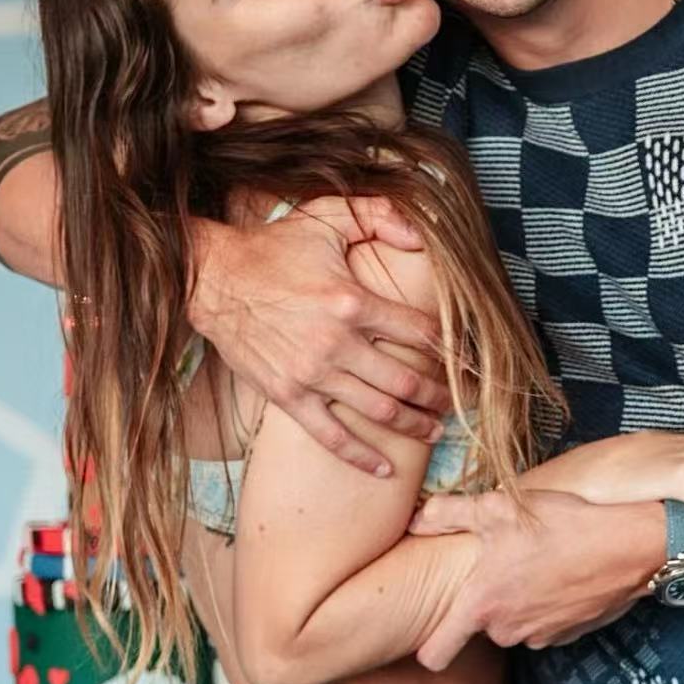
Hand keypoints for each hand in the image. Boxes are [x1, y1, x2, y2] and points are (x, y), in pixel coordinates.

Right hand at [189, 197, 451, 474]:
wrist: (211, 278)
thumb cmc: (272, 247)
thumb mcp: (327, 216)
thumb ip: (379, 217)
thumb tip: (420, 234)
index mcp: (354, 301)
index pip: (420, 333)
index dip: (454, 351)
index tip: (472, 365)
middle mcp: (337, 342)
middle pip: (406, 380)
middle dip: (439, 396)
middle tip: (457, 404)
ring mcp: (312, 373)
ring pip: (378, 410)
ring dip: (413, 425)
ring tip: (434, 430)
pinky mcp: (288, 395)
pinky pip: (330, 435)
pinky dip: (360, 456)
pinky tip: (384, 467)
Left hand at [409, 490, 654, 669]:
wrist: (627, 544)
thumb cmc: (561, 523)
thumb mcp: (498, 507)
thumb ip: (449, 514)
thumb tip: (416, 520)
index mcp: (482, 604)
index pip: (435, 655)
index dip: (428, 647)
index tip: (432, 630)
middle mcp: (508, 630)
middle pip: (481, 629)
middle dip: (488, 603)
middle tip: (502, 565)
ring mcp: (540, 636)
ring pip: (515, 626)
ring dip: (519, 603)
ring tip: (535, 564)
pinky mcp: (568, 635)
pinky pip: (544, 625)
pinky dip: (547, 606)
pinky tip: (560, 575)